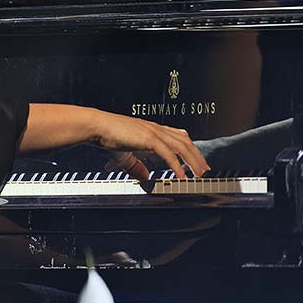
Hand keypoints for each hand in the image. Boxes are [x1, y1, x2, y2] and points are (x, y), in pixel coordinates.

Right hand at [90, 111, 209, 180]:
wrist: (97, 126)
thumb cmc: (107, 136)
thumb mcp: (124, 154)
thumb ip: (135, 166)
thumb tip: (144, 176)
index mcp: (151, 130)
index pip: (178, 137)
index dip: (190, 149)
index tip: (196, 161)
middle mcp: (156, 129)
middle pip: (185, 141)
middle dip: (197, 156)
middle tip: (206, 171)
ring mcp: (153, 132)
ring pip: (181, 147)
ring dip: (193, 161)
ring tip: (200, 175)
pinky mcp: (149, 138)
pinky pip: (168, 154)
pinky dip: (177, 166)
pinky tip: (182, 176)